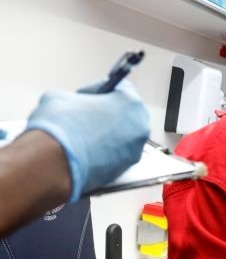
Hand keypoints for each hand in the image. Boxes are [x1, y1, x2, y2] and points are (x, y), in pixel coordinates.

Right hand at [26, 80, 149, 201]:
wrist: (53, 162)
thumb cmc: (59, 126)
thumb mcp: (60, 97)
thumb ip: (76, 99)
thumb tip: (74, 105)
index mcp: (130, 103)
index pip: (120, 88)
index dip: (99, 89)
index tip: (85, 95)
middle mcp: (140, 128)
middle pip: (124, 114)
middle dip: (104, 113)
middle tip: (84, 114)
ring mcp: (134, 151)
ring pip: (120, 137)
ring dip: (104, 134)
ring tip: (81, 135)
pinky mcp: (124, 170)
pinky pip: (114, 156)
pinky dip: (102, 152)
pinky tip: (83, 151)